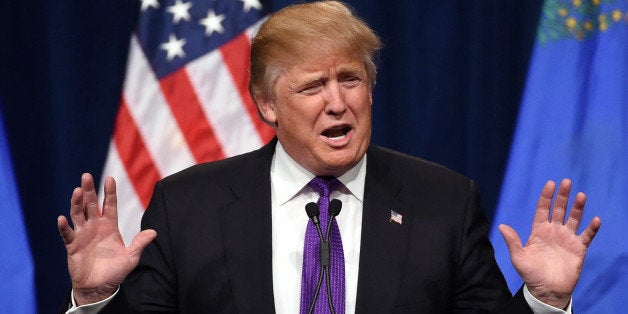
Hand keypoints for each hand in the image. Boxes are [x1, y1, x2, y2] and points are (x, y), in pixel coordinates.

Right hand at [57, 173, 156, 304]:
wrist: (100, 287)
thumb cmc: (116, 271)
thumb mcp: (131, 257)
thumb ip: (140, 244)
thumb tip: (154, 232)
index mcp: (110, 226)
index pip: (110, 205)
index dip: (110, 192)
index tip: (110, 178)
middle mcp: (95, 226)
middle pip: (91, 204)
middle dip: (89, 190)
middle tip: (86, 176)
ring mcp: (83, 234)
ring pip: (78, 214)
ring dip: (76, 203)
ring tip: (77, 191)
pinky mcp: (73, 245)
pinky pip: (67, 234)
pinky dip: (64, 226)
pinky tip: (62, 219)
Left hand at [498, 179, 600, 308]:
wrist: (547, 290)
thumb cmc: (531, 274)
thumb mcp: (518, 257)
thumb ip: (512, 241)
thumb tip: (500, 226)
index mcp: (539, 230)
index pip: (543, 209)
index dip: (546, 197)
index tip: (550, 183)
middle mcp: (554, 231)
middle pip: (560, 209)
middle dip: (563, 196)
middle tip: (566, 182)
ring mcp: (567, 239)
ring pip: (574, 219)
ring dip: (578, 208)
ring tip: (581, 195)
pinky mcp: (578, 249)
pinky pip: (587, 236)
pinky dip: (592, 228)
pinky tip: (595, 220)